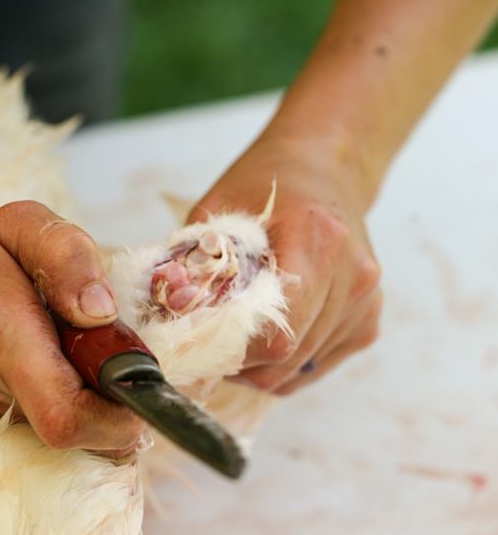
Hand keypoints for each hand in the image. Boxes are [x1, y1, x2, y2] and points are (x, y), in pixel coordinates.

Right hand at [0, 199, 143, 452]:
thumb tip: (101, 311)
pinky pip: (62, 430)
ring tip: (97, 357)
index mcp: (7, 342)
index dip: (116, 419)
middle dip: (122, 408)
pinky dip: (87, 409)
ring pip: (78, 441)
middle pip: (82, 438)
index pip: (66, 419)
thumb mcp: (21, 224)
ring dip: (106, 408)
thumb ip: (68, 255)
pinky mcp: (5, 420)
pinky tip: (80, 369)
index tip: (141, 386)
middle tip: (121, 356)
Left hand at [188, 122, 381, 393]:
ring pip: (301, 368)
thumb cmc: (269, 181)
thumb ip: (195, 256)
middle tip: (207, 347)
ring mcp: (366, 301)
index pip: (281, 326)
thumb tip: (167, 312)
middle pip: (291, 355)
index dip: (235, 348)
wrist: (329, 166)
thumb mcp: (221, 204)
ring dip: (262, 368)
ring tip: (235, 336)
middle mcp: (353, 275)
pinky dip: (285, 365)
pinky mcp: (368, 320)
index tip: (201, 342)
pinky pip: (317, 366)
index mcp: (318, 238)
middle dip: (242, 363)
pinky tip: (265, 335)